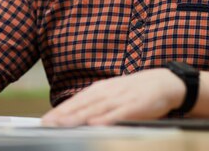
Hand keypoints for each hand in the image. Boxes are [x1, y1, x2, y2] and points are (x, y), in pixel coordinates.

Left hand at [41, 68, 184, 125]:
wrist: (163, 82)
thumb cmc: (134, 91)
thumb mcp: (112, 94)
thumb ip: (96, 104)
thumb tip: (76, 115)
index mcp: (100, 90)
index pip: (75, 101)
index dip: (59, 111)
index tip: (45, 121)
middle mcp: (107, 92)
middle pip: (81, 105)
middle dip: (62, 115)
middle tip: (46, 124)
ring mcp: (120, 99)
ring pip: (95, 109)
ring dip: (78, 117)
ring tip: (62, 124)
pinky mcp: (134, 106)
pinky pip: (118, 114)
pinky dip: (105, 118)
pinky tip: (94, 124)